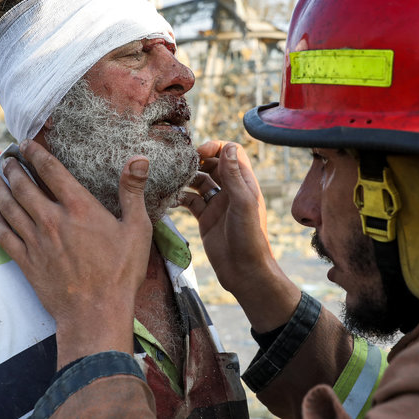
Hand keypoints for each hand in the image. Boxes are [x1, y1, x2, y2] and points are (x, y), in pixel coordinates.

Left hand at [0, 140, 152, 365]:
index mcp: (79, 208)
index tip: (25, 143)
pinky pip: (4, 236)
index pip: (51, 171)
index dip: (36, 154)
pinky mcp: (27, 262)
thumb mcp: (137, 229)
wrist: (95, 313)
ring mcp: (36, 241)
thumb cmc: (121, 272)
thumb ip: (133, 192)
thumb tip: (139, 159)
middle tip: (5, 157)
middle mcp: (52, 220)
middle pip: (24, 186)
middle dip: (12, 168)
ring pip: (9, 207)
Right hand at [179, 141, 299, 330]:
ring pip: (199, 182)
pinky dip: (179, 197)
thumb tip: (228, 147)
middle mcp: (231, 190)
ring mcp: (217, 204)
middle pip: (213, 164)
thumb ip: (234, 176)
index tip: (200, 152)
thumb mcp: (243, 203)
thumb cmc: (250, 237)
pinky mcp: (205, 218)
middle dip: (197, 160)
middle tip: (180, 162)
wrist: (244, 271)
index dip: (216, 147)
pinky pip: (190, 201)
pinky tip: (169, 198)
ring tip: (170, 177)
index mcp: (244, 183)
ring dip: (185, 178)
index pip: (231, 153)